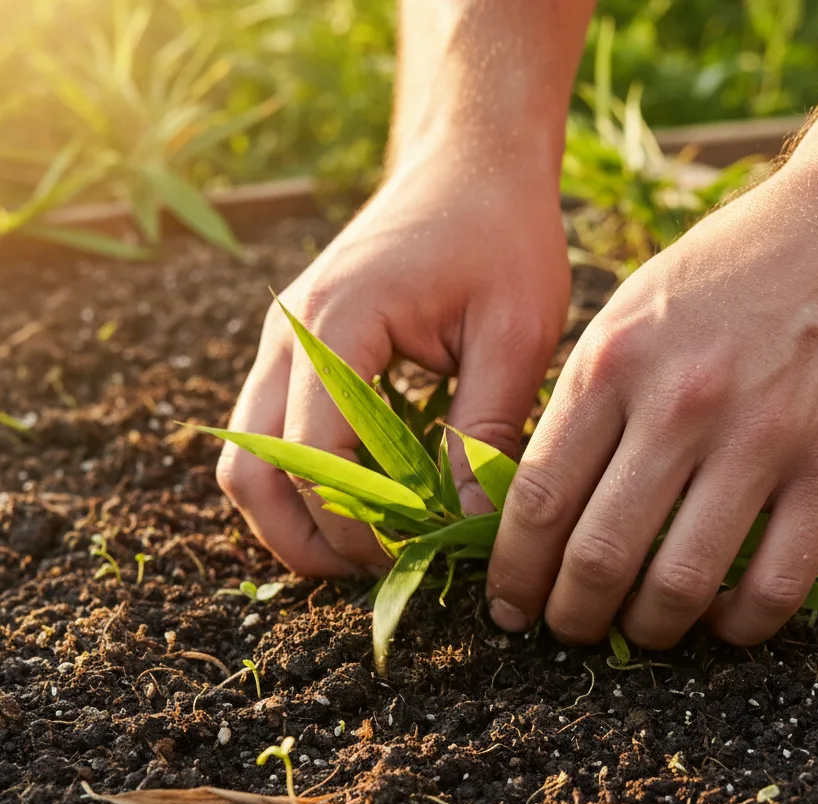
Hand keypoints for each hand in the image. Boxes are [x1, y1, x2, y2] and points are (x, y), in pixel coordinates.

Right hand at [218, 142, 569, 575]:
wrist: (469, 166)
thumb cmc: (501, 236)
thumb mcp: (516, 333)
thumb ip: (487, 429)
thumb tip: (467, 525)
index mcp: (337, 325)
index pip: (318, 460)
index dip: (361, 528)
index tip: (418, 557)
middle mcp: (288, 337)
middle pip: (255, 473)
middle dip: (312, 540)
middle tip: (384, 572)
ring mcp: (282, 343)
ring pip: (250, 462)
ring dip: (298, 519)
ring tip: (372, 547)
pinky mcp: (296, 352)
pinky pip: (273, 436)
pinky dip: (305, 483)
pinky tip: (368, 501)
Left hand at [486, 166, 817, 646]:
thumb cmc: (731, 271)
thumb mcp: (631, 311)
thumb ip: (585, 402)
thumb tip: (541, 502)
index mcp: (612, 364)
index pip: (539, 499)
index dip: (514, 571)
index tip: (510, 605)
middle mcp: (679, 404)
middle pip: (598, 555)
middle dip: (571, 616)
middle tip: (569, 631)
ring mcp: (762, 437)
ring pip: (681, 583)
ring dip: (650, 630)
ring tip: (642, 631)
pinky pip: (776, 584)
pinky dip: (740, 625)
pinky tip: (724, 621)